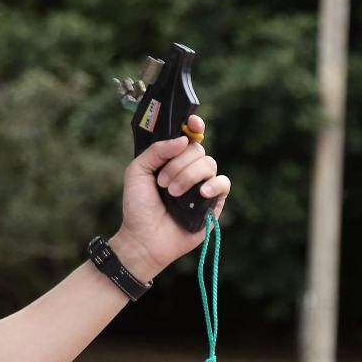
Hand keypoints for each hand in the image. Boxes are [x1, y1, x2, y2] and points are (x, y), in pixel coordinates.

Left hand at [109, 114, 229, 282]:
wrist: (143, 238)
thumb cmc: (138, 207)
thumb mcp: (137, 171)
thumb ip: (157, 150)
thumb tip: (184, 139)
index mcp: (172, 159)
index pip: (189, 136)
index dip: (194, 126)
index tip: (192, 123)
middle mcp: (189, 170)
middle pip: (198, 150)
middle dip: (179, 164)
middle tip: (162, 183)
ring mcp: (202, 186)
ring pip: (209, 164)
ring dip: (188, 176)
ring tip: (173, 194)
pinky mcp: (213, 203)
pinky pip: (223, 183)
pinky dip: (213, 184)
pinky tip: (201, 193)